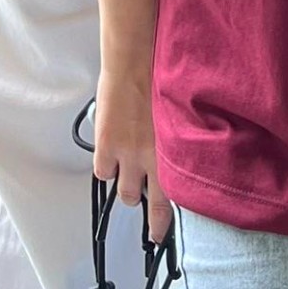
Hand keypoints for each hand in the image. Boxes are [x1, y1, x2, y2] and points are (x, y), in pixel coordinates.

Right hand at [94, 65, 173, 245]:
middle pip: (149, 201)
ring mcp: (129, 154)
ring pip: (125, 193)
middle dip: (149, 212)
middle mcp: (154, 157)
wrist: (136, 58)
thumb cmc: (164, 73)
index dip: (168, 217)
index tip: (165, 230)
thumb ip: (181, 134)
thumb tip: (183, 145)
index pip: (176, 195)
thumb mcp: (183, 110)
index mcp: (176, 149)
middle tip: (150, 220)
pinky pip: (104, 173)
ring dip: (127, 187)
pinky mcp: (107, 145)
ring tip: (130, 178)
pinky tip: (111, 157)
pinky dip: (107, 167)